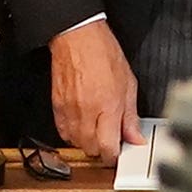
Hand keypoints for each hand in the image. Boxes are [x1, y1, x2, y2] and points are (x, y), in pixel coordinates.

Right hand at [49, 18, 141, 160]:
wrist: (78, 36)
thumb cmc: (103, 53)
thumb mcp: (128, 83)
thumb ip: (131, 115)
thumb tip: (135, 137)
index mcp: (108, 106)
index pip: (108, 148)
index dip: (114, 155)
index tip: (118, 151)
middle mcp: (87, 112)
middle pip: (91, 150)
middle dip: (101, 149)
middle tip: (109, 139)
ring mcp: (70, 110)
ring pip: (76, 144)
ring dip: (87, 143)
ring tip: (96, 131)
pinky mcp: (57, 106)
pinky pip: (62, 132)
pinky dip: (72, 134)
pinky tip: (81, 125)